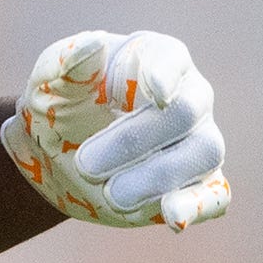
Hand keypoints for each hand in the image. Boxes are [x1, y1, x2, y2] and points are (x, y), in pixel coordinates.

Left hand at [1, 30, 229, 230]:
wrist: (55, 154)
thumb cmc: (59, 103)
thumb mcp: (48, 82)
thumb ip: (68, 64)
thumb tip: (93, 43)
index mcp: (154, 58)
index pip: (171, 59)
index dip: (166, 75)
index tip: (155, 94)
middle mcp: (187, 95)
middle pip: (185, 112)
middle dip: (134, 140)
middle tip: (85, 164)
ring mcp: (197, 140)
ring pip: (204, 152)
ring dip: (157, 176)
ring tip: (112, 196)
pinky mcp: (197, 184)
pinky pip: (214, 195)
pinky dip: (197, 206)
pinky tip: (174, 218)